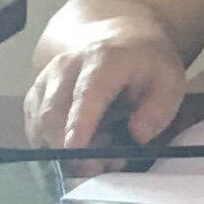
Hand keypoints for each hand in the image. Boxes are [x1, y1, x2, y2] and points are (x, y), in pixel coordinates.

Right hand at [23, 23, 185, 149]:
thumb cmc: (146, 62)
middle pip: (54, 113)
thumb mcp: (170, 80)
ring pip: (39, 124)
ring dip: (61, 150)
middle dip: (70, 149)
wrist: (119, 35)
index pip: (87, 94)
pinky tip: (77, 148)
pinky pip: (33, 126)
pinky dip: (51, 145)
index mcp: (104, 59)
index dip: (79, 123)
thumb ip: (159, 108)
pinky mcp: (35, 93)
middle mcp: (66, 66)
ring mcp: (46, 78)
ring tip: (95, 159)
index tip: (74, 150)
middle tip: (100, 168)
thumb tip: (137, 135)